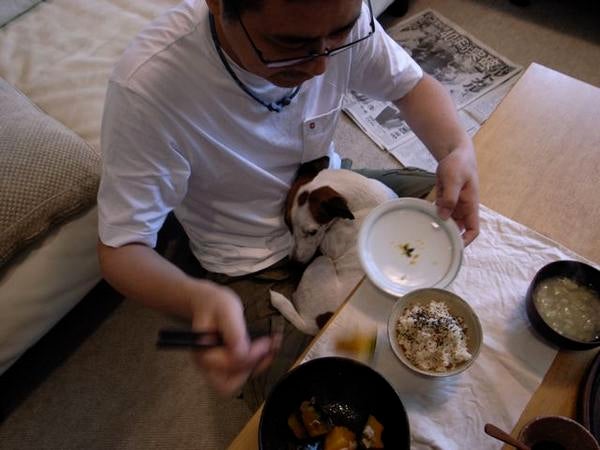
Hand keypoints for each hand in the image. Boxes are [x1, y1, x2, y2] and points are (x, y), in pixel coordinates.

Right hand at [184, 279, 281, 395]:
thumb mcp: (227, 309)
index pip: (231, 363)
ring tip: (269, 352)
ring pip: (234, 384)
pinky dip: (254, 366)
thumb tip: (244, 352)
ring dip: (255, 369)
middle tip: (266, 352)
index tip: (266, 341)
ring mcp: (213, 367)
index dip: (252, 354)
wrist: (206, 302)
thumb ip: (234, 332)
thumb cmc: (214, 304)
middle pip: (227, 385)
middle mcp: (206, 364)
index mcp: (204, 351)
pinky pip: (239, 375)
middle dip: (250, 370)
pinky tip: (264, 351)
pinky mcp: (223, 366)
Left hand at [435, 145, 479, 245]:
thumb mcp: (453, 179)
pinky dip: (432, 217)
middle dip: (448, 237)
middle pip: (458, 229)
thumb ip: (450, 198)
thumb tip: (444, 217)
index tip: (454, 247)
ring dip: (438, 227)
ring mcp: (453, 205)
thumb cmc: (459, 164)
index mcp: (470, 205)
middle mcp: (462, 208)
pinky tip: (422, 220)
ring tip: (425, 235)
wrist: (454, 153)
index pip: (473, 230)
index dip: (466, 240)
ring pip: (447, 222)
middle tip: (433, 244)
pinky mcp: (444, 201)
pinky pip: (439, 213)